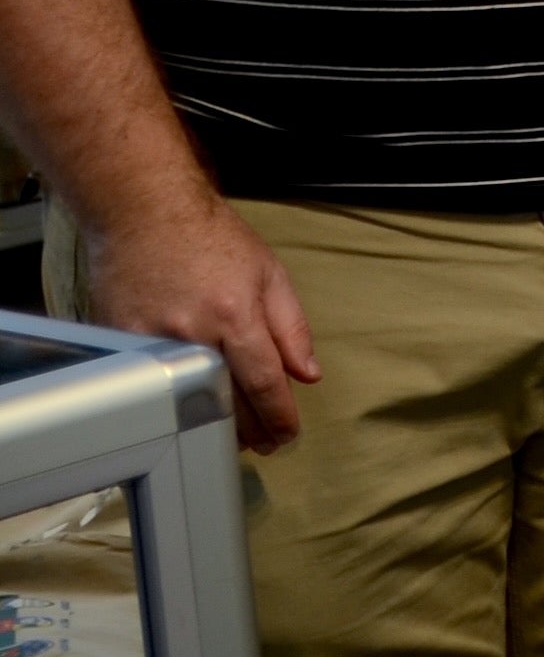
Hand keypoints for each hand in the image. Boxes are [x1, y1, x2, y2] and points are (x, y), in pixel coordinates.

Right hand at [80, 200, 317, 450]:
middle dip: (253, 430)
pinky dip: (179, 402)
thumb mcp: (269, 274)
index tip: (290, 434)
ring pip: (189, 401)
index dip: (279, 417)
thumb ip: (292, 328)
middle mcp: (193, 333)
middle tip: (270, 443)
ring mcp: (153, 340)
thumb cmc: (211, 238)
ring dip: (217, 424)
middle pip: (227, 402)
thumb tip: (308, 374)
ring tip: (239, 436)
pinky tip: (196, 411)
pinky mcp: (123, 342)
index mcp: (236, 315)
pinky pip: (155, 383)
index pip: (264, 384)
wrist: (144, 213)